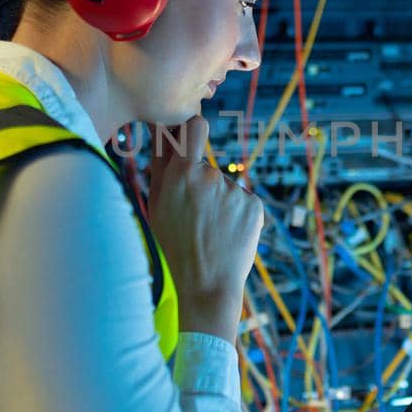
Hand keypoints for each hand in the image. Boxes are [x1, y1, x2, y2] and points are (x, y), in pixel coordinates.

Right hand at [144, 115, 265, 342]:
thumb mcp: (156, 203)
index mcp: (183, 173)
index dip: (192, 129)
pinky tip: (225, 235)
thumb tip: (162, 128)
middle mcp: (213, 176)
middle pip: (207, 167)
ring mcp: (237, 190)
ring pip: (224, 188)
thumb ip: (160, 162)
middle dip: (199, 183)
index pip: (195, 126)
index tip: (189, 138)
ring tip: (209, 231)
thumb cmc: (173, 244)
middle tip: (192, 216)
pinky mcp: (255, 204)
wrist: (206, 285)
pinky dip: (234, 214)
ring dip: (217, 203)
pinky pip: (241, 201)